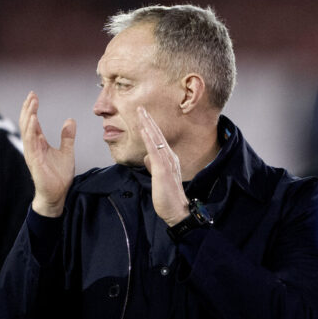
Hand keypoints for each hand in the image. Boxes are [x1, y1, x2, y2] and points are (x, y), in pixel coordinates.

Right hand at [20, 91, 75, 217]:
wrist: (57, 195)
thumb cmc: (59, 176)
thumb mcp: (67, 152)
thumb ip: (67, 137)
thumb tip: (70, 120)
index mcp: (39, 143)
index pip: (33, 123)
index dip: (32, 109)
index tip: (34, 96)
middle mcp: (33, 146)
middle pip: (27, 123)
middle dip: (28, 108)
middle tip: (31, 94)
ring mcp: (32, 153)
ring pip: (27, 131)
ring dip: (29, 116)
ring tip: (32, 103)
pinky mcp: (34, 161)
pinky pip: (31, 143)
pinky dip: (32, 131)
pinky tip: (34, 120)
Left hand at [137, 106, 189, 225]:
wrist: (177, 211)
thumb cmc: (168, 196)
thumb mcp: (158, 177)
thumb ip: (153, 165)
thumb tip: (146, 157)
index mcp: (168, 159)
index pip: (158, 139)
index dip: (150, 127)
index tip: (143, 116)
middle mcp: (170, 157)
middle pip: (157, 135)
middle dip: (148, 120)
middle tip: (140, 108)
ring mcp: (167, 163)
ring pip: (157, 139)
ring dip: (148, 125)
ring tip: (141, 114)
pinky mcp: (163, 170)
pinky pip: (155, 151)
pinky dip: (150, 140)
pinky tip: (145, 131)